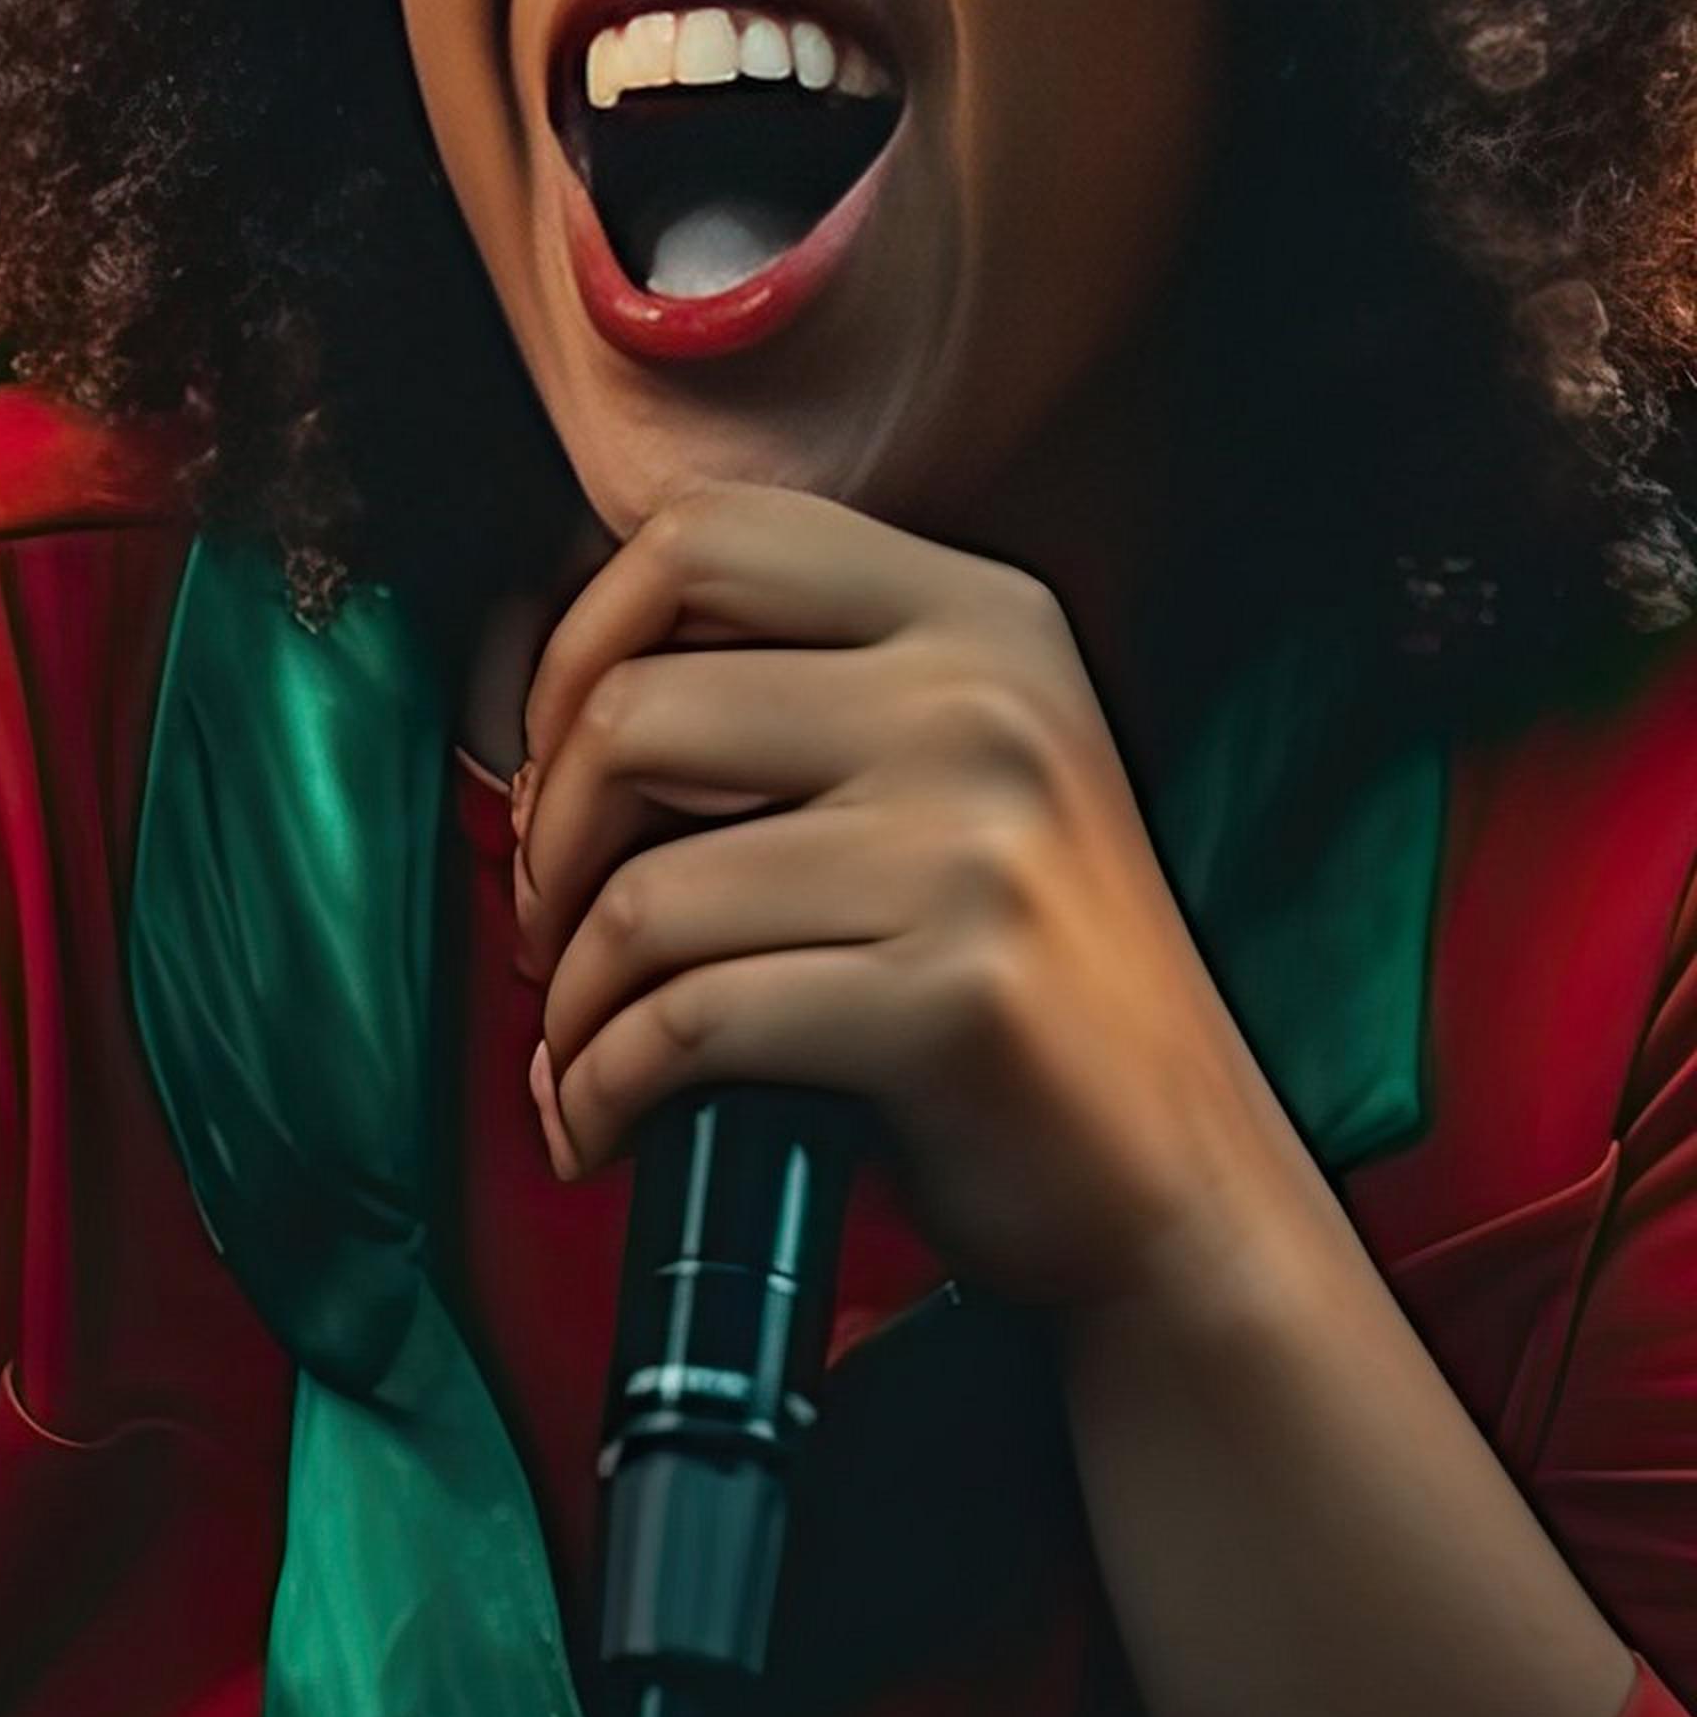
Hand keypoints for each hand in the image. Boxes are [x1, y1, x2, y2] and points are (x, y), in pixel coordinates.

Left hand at [513, 485, 1317, 1321]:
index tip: (549, 763)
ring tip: (573, 1042)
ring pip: (645, 893)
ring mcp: (978, 847)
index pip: (698, 535)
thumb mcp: (942, 765)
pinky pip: (691, 1022)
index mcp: (979, 612)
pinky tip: (594, 1121)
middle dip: (548, 840)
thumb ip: (786, 684)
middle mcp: (985, 702)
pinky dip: (602, 1084)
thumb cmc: (1006, 970)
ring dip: (567, 993)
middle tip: (547, 924)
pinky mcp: (953, 999)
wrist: (1180, 1181)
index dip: (574, 646)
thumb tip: (536, 697)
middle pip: (633, 712)